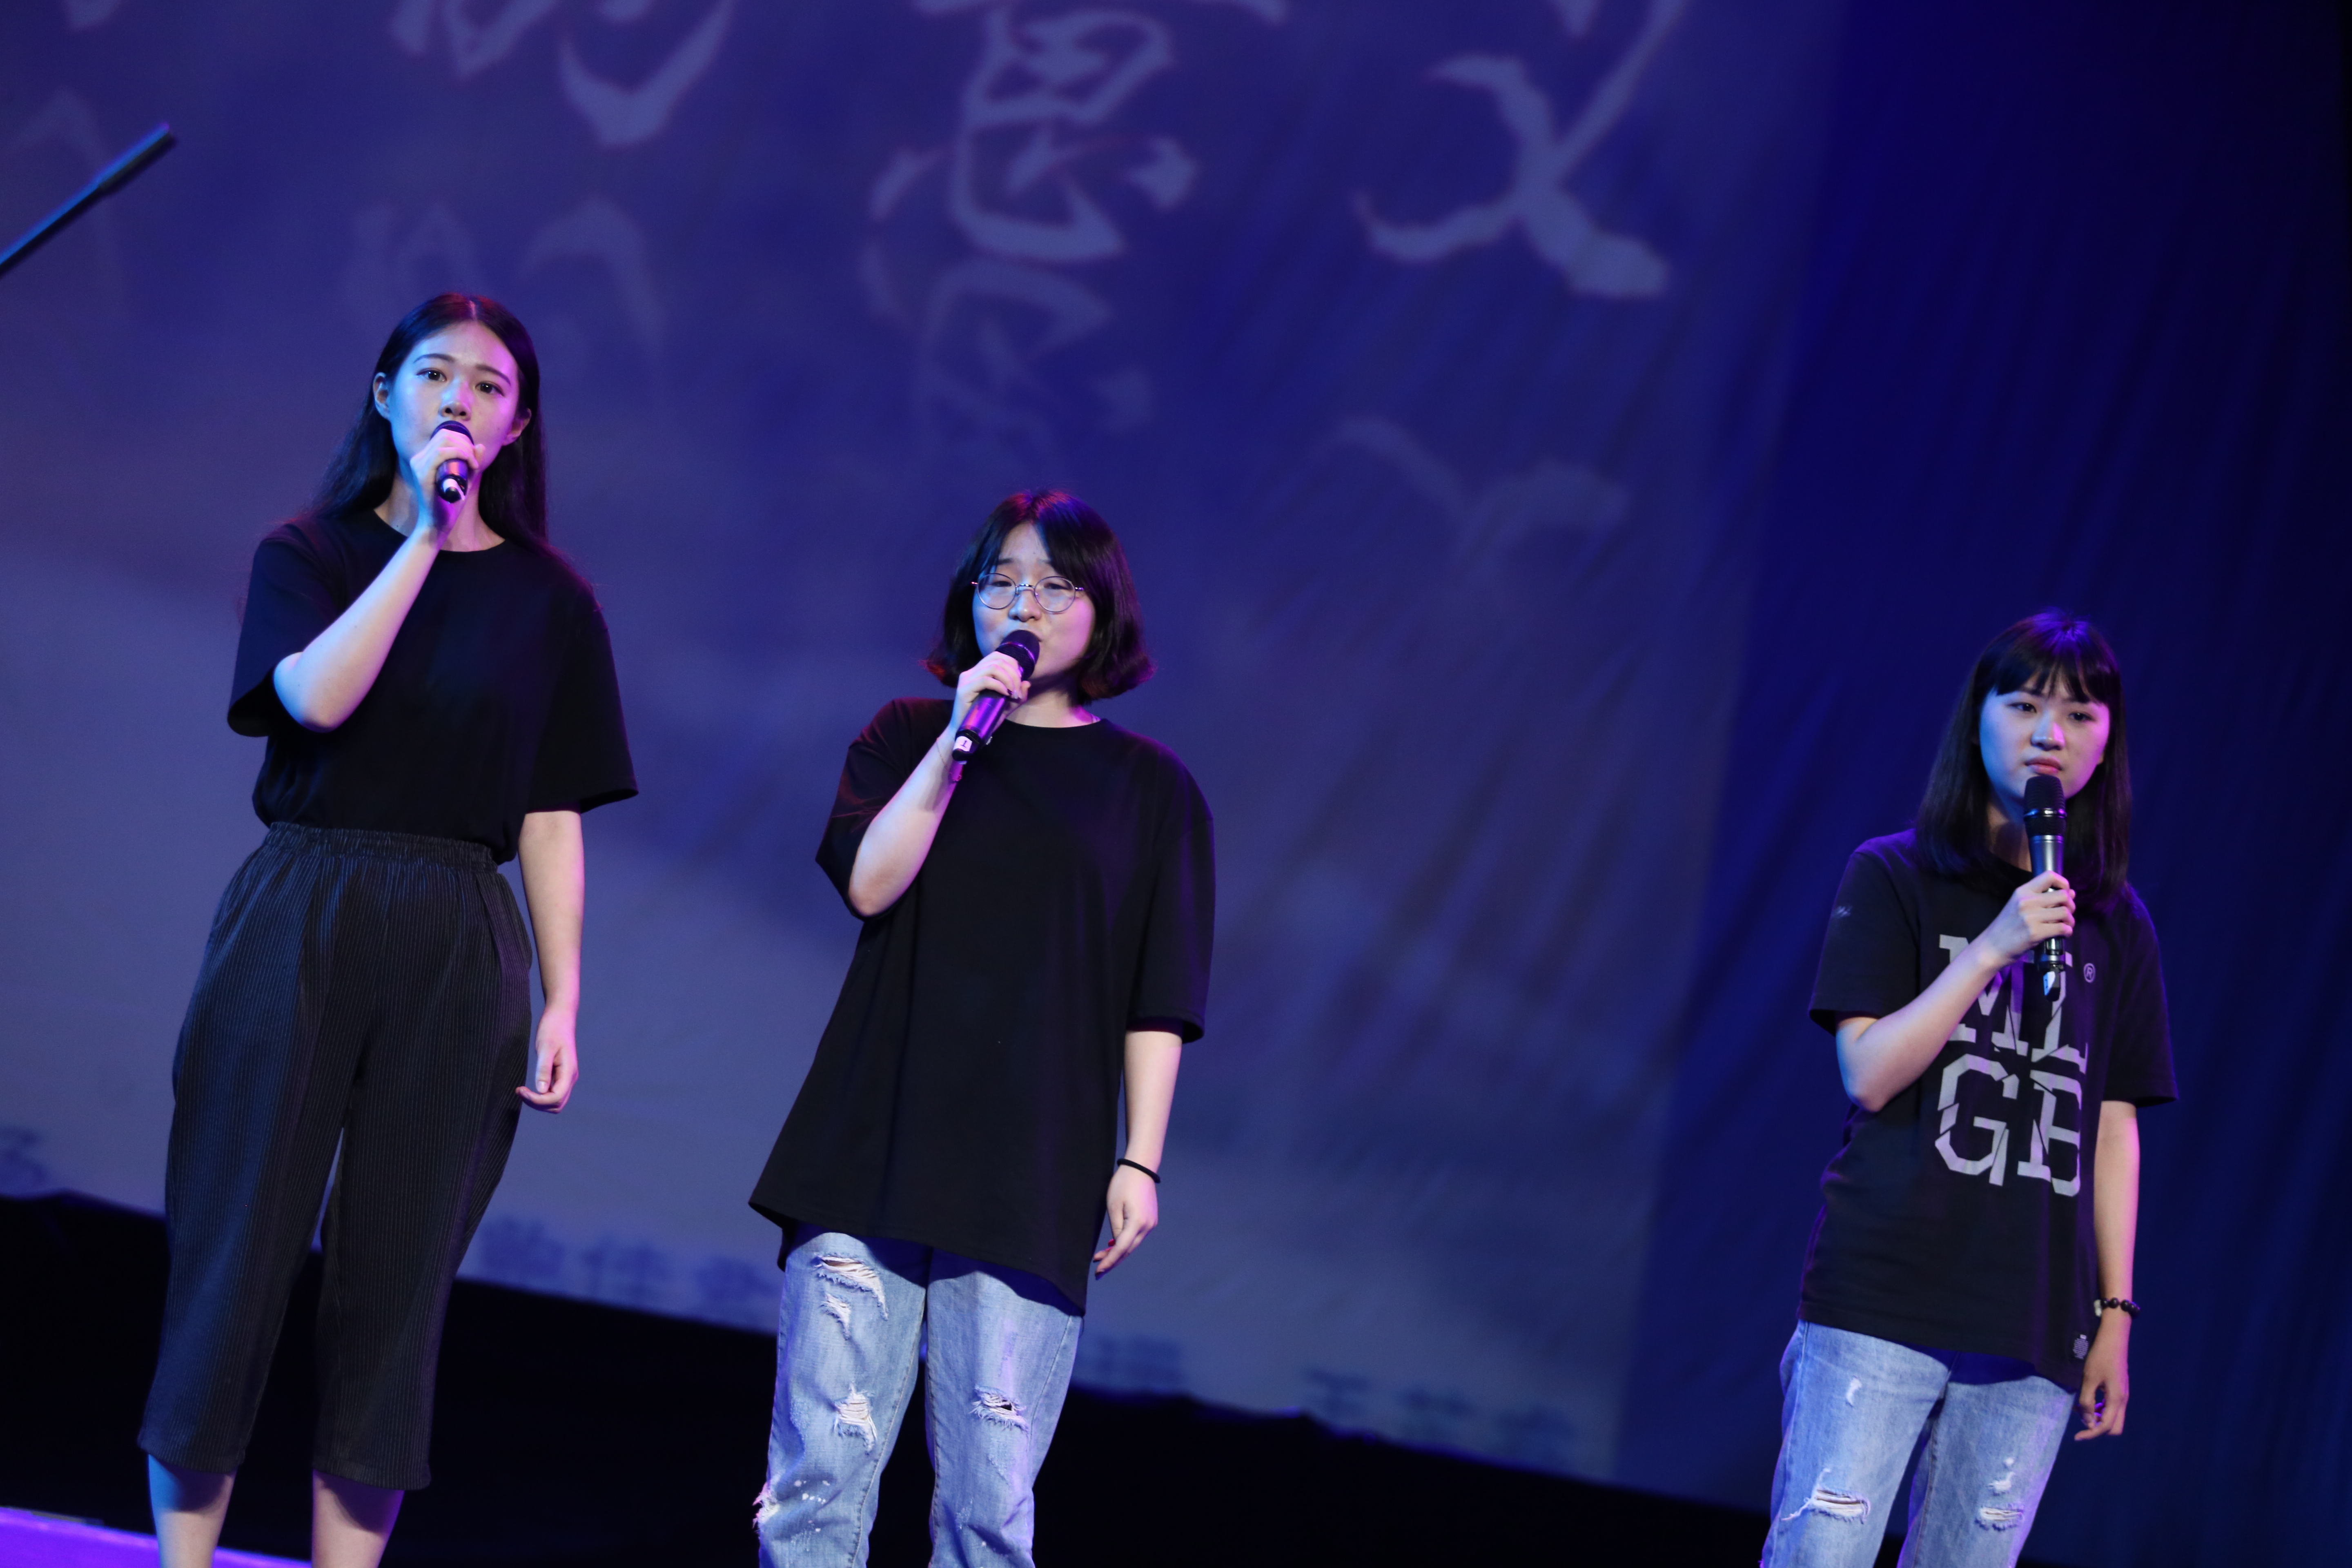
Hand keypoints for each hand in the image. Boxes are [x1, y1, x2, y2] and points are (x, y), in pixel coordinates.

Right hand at [407, 421, 485, 527]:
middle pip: (445, 435)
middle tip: (475, 461)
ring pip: (443, 441)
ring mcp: (418, 465)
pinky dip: (459, 454)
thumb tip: (480, 446)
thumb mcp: (465, 480)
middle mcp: (419, 458)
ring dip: (464, 448)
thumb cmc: (449, 504)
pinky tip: (469, 463)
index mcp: (425, 458)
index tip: (475, 457)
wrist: (437, 524)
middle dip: (466, 443)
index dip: (464, 440)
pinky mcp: (422, 474)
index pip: (444, 435)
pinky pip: (439, 454)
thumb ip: (471, 464)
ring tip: (473, 464)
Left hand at [517, 1008, 577, 1112]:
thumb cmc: (553, 1029)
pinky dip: (539, 1096)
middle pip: (556, 1104)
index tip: (520, 1090)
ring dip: (538, 1102)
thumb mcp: (546, 1047)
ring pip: (554, 1102)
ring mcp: (565, 1077)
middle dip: (537, 1104)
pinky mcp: (559, 1075)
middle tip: (520, 1092)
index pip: (555, 1098)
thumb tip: (540, 1091)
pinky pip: (551, 1093)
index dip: (537, 1100)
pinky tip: (528, 1088)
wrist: (560, 1017)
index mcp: (568, 1072)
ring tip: (522, 1091)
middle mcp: (569, 1078)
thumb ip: (543, 1069)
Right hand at [946, 647, 1031, 739]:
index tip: (1019, 681)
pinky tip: (1005, 694)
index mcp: (978, 671)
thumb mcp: (1006, 707)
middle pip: (997, 660)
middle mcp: (971, 672)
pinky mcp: (963, 690)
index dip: (1012, 664)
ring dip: (1008, 680)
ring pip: (993, 668)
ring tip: (1013, 694)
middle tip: (1018, 691)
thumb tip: (1027, 683)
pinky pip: (985, 680)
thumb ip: (1017, 696)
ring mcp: (966, 680)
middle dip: (1014, 674)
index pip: (997, 656)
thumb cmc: (984, 719)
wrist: (966, 733)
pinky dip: (999, 686)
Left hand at [1092, 1164, 1159, 1276]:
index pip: (1121, 1249)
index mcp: (1137, 1224)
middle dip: (1113, 1260)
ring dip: (1118, 1252)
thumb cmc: (1123, 1184)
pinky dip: (1125, 1243)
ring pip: (1133, 1244)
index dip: (1109, 1261)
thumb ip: (1115, 1229)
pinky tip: (1113, 1245)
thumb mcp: (1113, 1207)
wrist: (1140, 1168)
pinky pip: (1137, 1236)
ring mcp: (1151, 1224)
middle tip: (1098, 1269)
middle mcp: (1147, 1227)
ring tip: (1102, 1257)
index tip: (1098, 1271)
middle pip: (1128, 1250)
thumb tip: (1115, 1244)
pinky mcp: (1150, 1220)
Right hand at [1978, 871, 2073, 966]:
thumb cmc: (2006, 926)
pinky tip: (2064, 934)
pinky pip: (2062, 928)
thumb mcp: (2017, 906)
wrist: (1991, 947)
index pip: (2049, 876)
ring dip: (2070, 920)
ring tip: (2066, 925)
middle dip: (2071, 905)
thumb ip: (2040, 898)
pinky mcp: (2035, 933)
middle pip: (2063, 895)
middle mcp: (2027, 901)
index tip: (2065, 893)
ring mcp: (2031, 917)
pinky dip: (2068, 931)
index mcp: (2022, 891)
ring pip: (2065, 912)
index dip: (2063, 883)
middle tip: (2067, 913)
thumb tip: (2070, 893)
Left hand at [2074, 1312, 2129, 1439]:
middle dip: (2097, 1428)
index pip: (2106, 1426)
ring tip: (2079, 1408)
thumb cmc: (2100, 1357)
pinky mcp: (2119, 1390)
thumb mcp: (2089, 1379)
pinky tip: (2087, 1401)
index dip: (2091, 1433)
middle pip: (2114, 1427)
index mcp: (2117, 1399)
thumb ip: (2087, 1401)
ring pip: (2112, 1417)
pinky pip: (2111, 1407)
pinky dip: (2099, 1409)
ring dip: (2097, 1418)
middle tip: (2079, 1419)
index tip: (2077, 1437)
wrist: (2114, 1340)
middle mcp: (2123, 1401)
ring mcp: (2123, 1396)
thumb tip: (2087, 1421)